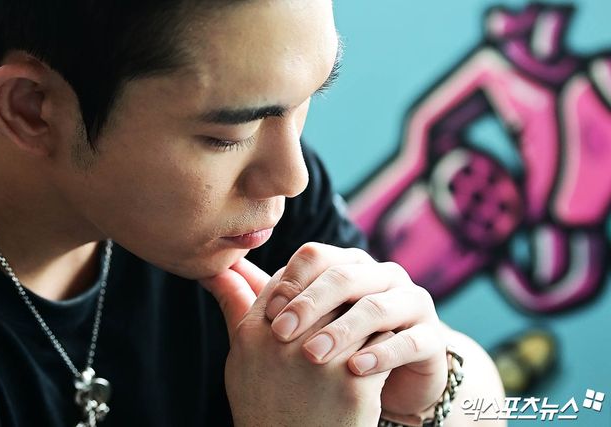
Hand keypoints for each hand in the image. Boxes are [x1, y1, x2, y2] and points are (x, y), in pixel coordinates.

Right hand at [200, 258, 391, 426]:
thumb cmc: (265, 403)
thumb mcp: (240, 356)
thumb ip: (234, 305)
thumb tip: (217, 268)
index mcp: (253, 331)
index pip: (287, 279)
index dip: (306, 286)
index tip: (316, 301)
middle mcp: (283, 342)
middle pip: (325, 290)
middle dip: (339, 301)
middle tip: (346, 314)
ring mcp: (319, 361)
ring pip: (357, 310)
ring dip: (365, 319)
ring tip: (366, 333)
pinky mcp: (352, 383)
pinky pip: (382, 340)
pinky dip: (384, 346)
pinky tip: (377, 358)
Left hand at [263, 242, 448, 419]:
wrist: (388, 383)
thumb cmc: (336, 349)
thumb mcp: (298, 324)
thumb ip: (258, 297)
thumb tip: (215, 270)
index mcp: (346, 265)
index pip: (316, 256)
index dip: (290, 282)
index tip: (266, 314)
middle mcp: (379, 276)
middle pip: (344, 275)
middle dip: (310, 304)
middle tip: (281, 334)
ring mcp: (409, 302)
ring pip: (376, 306)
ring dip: (342, 330)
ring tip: (313, 355)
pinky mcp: (431, 336)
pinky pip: (409, 339)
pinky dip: (381, 354)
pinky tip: (355, 370)